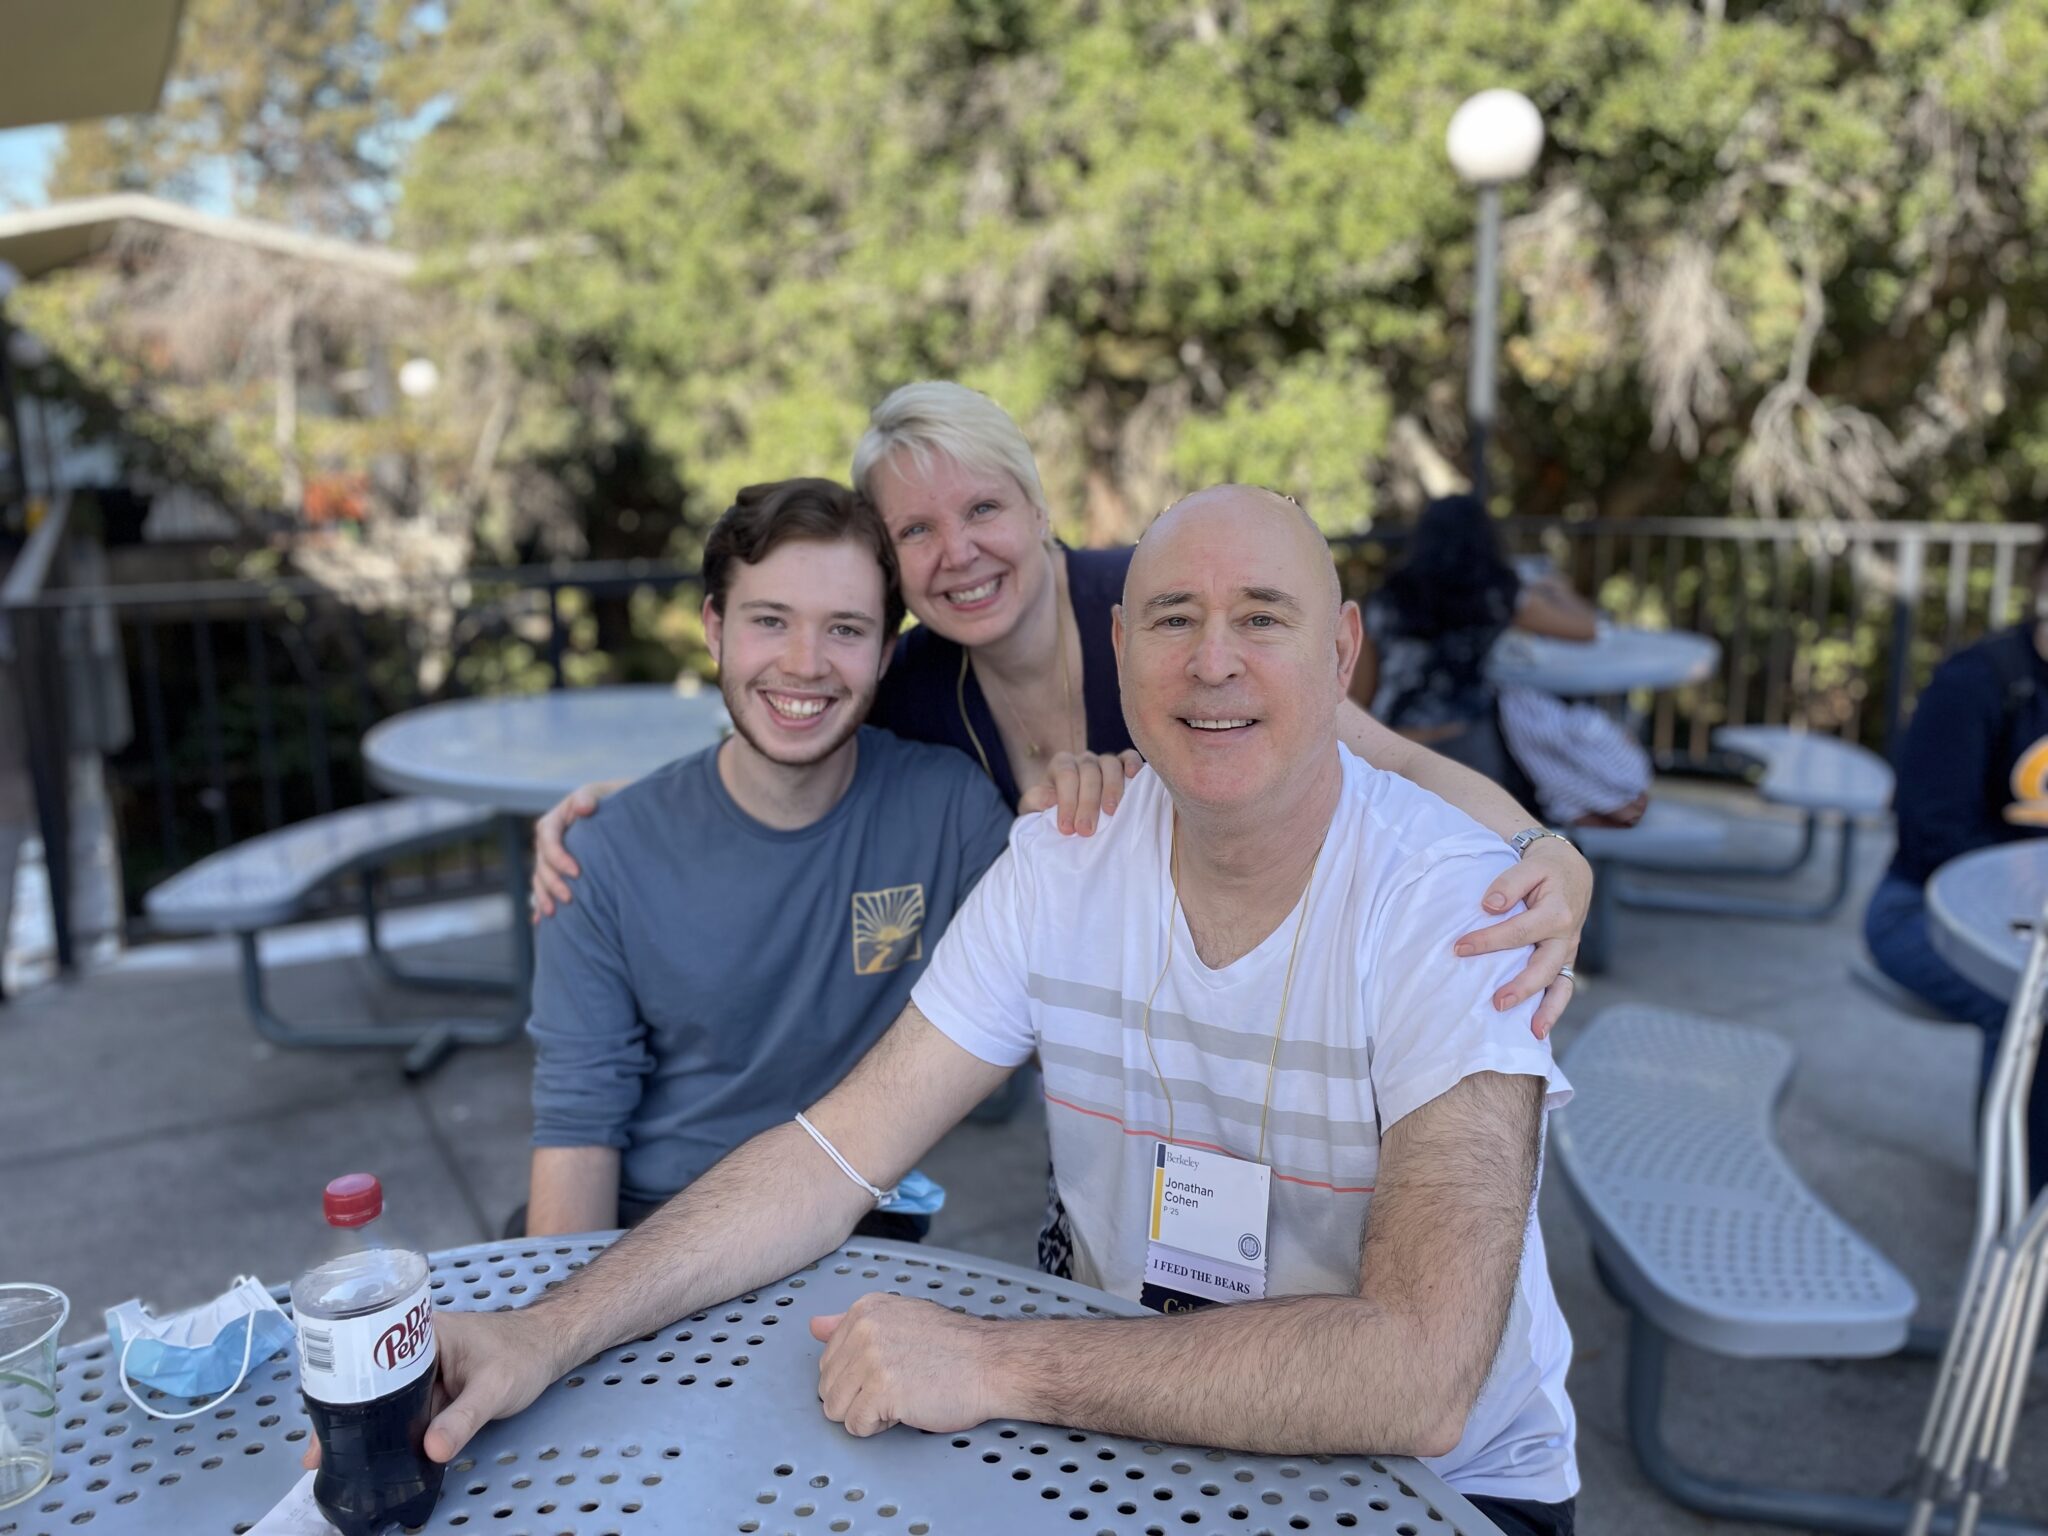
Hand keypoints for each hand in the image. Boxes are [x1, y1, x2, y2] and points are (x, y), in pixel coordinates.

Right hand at [299, 1311, 563, 1470]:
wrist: (550, 1348)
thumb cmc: (524, 1355)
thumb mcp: (495, 1387)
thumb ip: (465, 1418)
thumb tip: (431, 1450)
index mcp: (423, 1332)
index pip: (369, 1357)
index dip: (342, 1389)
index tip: (322, 1422)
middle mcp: (414, 1347)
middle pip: (369, 1381)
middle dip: (343, 1414)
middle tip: (317, 1453)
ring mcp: (423, 1368)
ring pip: (384, 1398)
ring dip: (363, 1424)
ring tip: (332, 1458)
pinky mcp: (433, 1387)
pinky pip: (402, 1408)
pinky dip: (387, 1428)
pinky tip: (373, 1452)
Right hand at [530, 779, 627, 918]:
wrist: (625, 813)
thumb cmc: (614, 800)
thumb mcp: (603, 793)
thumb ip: (589, 797)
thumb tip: (584, 807)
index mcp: (557, 819)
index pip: (548, 837)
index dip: (557, 856)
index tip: (577, 872)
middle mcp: (551, 840)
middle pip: (541, 862)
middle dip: (552, 882)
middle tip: (570, 898)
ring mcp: (553, 857)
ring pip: (540, 878)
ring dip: (543, 896)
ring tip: (553, 913)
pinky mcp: (560, 871)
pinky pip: (544, 888)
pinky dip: (540, 904)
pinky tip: (540, 921)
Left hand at [809, 1294, 1002, 1436]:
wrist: (991, 1363)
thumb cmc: (954, 1347)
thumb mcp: (900, 1319)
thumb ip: (851, 1324)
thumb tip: (815, 1326)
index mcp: (865, 1310)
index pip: (828, 1359)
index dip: (858, 1376)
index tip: (890, 1369)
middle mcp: (864, 1328)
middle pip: (828, 1385)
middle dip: (858, 1396)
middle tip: (898, 1385)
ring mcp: (872, 1358)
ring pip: (835, 1408)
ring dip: (866, 1413)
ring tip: (899, 1397)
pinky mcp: (883, 1389)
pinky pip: (856, 1426)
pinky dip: (878, 1427)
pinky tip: (904, 1409)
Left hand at [1017, 750, 1143, 835]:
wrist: (1071, 818)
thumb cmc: (1053, 814)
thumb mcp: (1035, 809)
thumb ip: (1036, 801)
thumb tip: (1050, 799)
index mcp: (1061, 765)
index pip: (1065, 775)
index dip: (1067, 801)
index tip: (1067, 828)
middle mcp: (1083, 760)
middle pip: (1088, 772)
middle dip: (1087, 802)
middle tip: (1086, 830)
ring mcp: (1105, 761)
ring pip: (1110, 765)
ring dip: (1111, 788)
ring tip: (1111, 812)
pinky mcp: (1123, 766)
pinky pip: (1130, 758)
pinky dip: (1133, 763)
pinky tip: (1134, 776)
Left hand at [1454, 838, 1591, 1040]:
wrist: (1571, 870)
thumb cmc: (1544, 869)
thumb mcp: (1529, 866)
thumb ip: (1508, 883)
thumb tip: (1489, 906)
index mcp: (1556, 912)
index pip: (1518, 931)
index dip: (1488, 941)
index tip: (1459, 948)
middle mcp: (1565, 936)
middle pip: (1544, 966)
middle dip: (1521, 987)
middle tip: (1495, 1003)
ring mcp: (1567, 951)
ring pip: (1560, 984)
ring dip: (1545, 1009)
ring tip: (1531, 1032)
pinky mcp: (1565, 960)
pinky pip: (1563, 988)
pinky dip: (1554, 1009)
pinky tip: (1538, 1030)